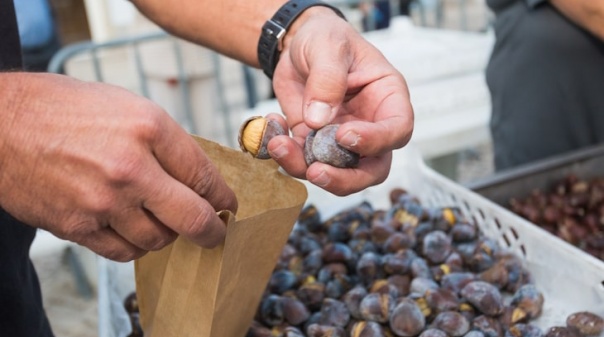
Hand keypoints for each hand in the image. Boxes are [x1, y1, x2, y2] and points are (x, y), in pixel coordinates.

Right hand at [0, 73, 236, 261]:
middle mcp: (131, 167)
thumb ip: (166, 141)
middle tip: (216, 233)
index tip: (227, 205)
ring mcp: (103, 201)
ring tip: (163, 222)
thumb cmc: (62, 108)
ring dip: (168, 235)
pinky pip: (123, 251)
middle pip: (192, 218)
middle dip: (213, 231)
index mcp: (148, 129)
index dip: (223, 196)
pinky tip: (133, 230)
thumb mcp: (127, 105)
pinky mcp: (77, 226)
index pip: (204, 175)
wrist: (0, 124)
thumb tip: (196, 176)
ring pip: (159, 240)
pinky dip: (136, 245)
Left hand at [266, 7, 413, 195]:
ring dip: (304, 167)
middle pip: (373, 168)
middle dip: (345, 179)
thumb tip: (319, 120)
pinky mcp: (314, 145)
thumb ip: (327, 79)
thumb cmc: (325, 38)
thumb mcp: (328, 46)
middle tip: (316, 172)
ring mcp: (342, 141)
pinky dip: (286, 154)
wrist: (297, 44)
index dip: (377, 140)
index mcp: (387, 97)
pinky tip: (272, 129)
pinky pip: (304, 162)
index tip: (344, 134)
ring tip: (278, 145)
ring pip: (335, 173)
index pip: (398, 129)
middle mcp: (370, 125)